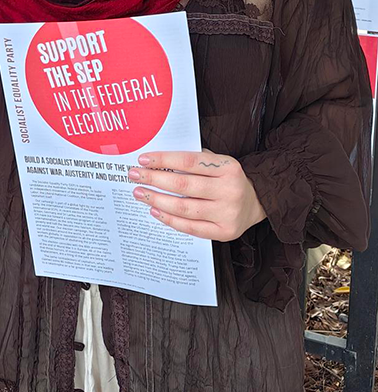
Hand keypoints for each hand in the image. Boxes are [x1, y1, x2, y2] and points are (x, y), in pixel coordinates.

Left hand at [127, 150, 266, 241]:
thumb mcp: (218, 162)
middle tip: (134, 176)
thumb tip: (157, 162)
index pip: (189, 161)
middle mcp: (229, 190)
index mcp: (228, 168)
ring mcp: (227, 214)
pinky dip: (170, 219)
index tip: (143, 159)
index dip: (164, 160)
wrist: (257, 202)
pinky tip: (155, 210)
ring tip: (140, 193)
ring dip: (157, 200)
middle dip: (154, 179)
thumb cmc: (228, 179)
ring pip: (185, 208)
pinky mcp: (224, 232)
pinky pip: (191, 227)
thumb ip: (194, 161)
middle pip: (184, 185)